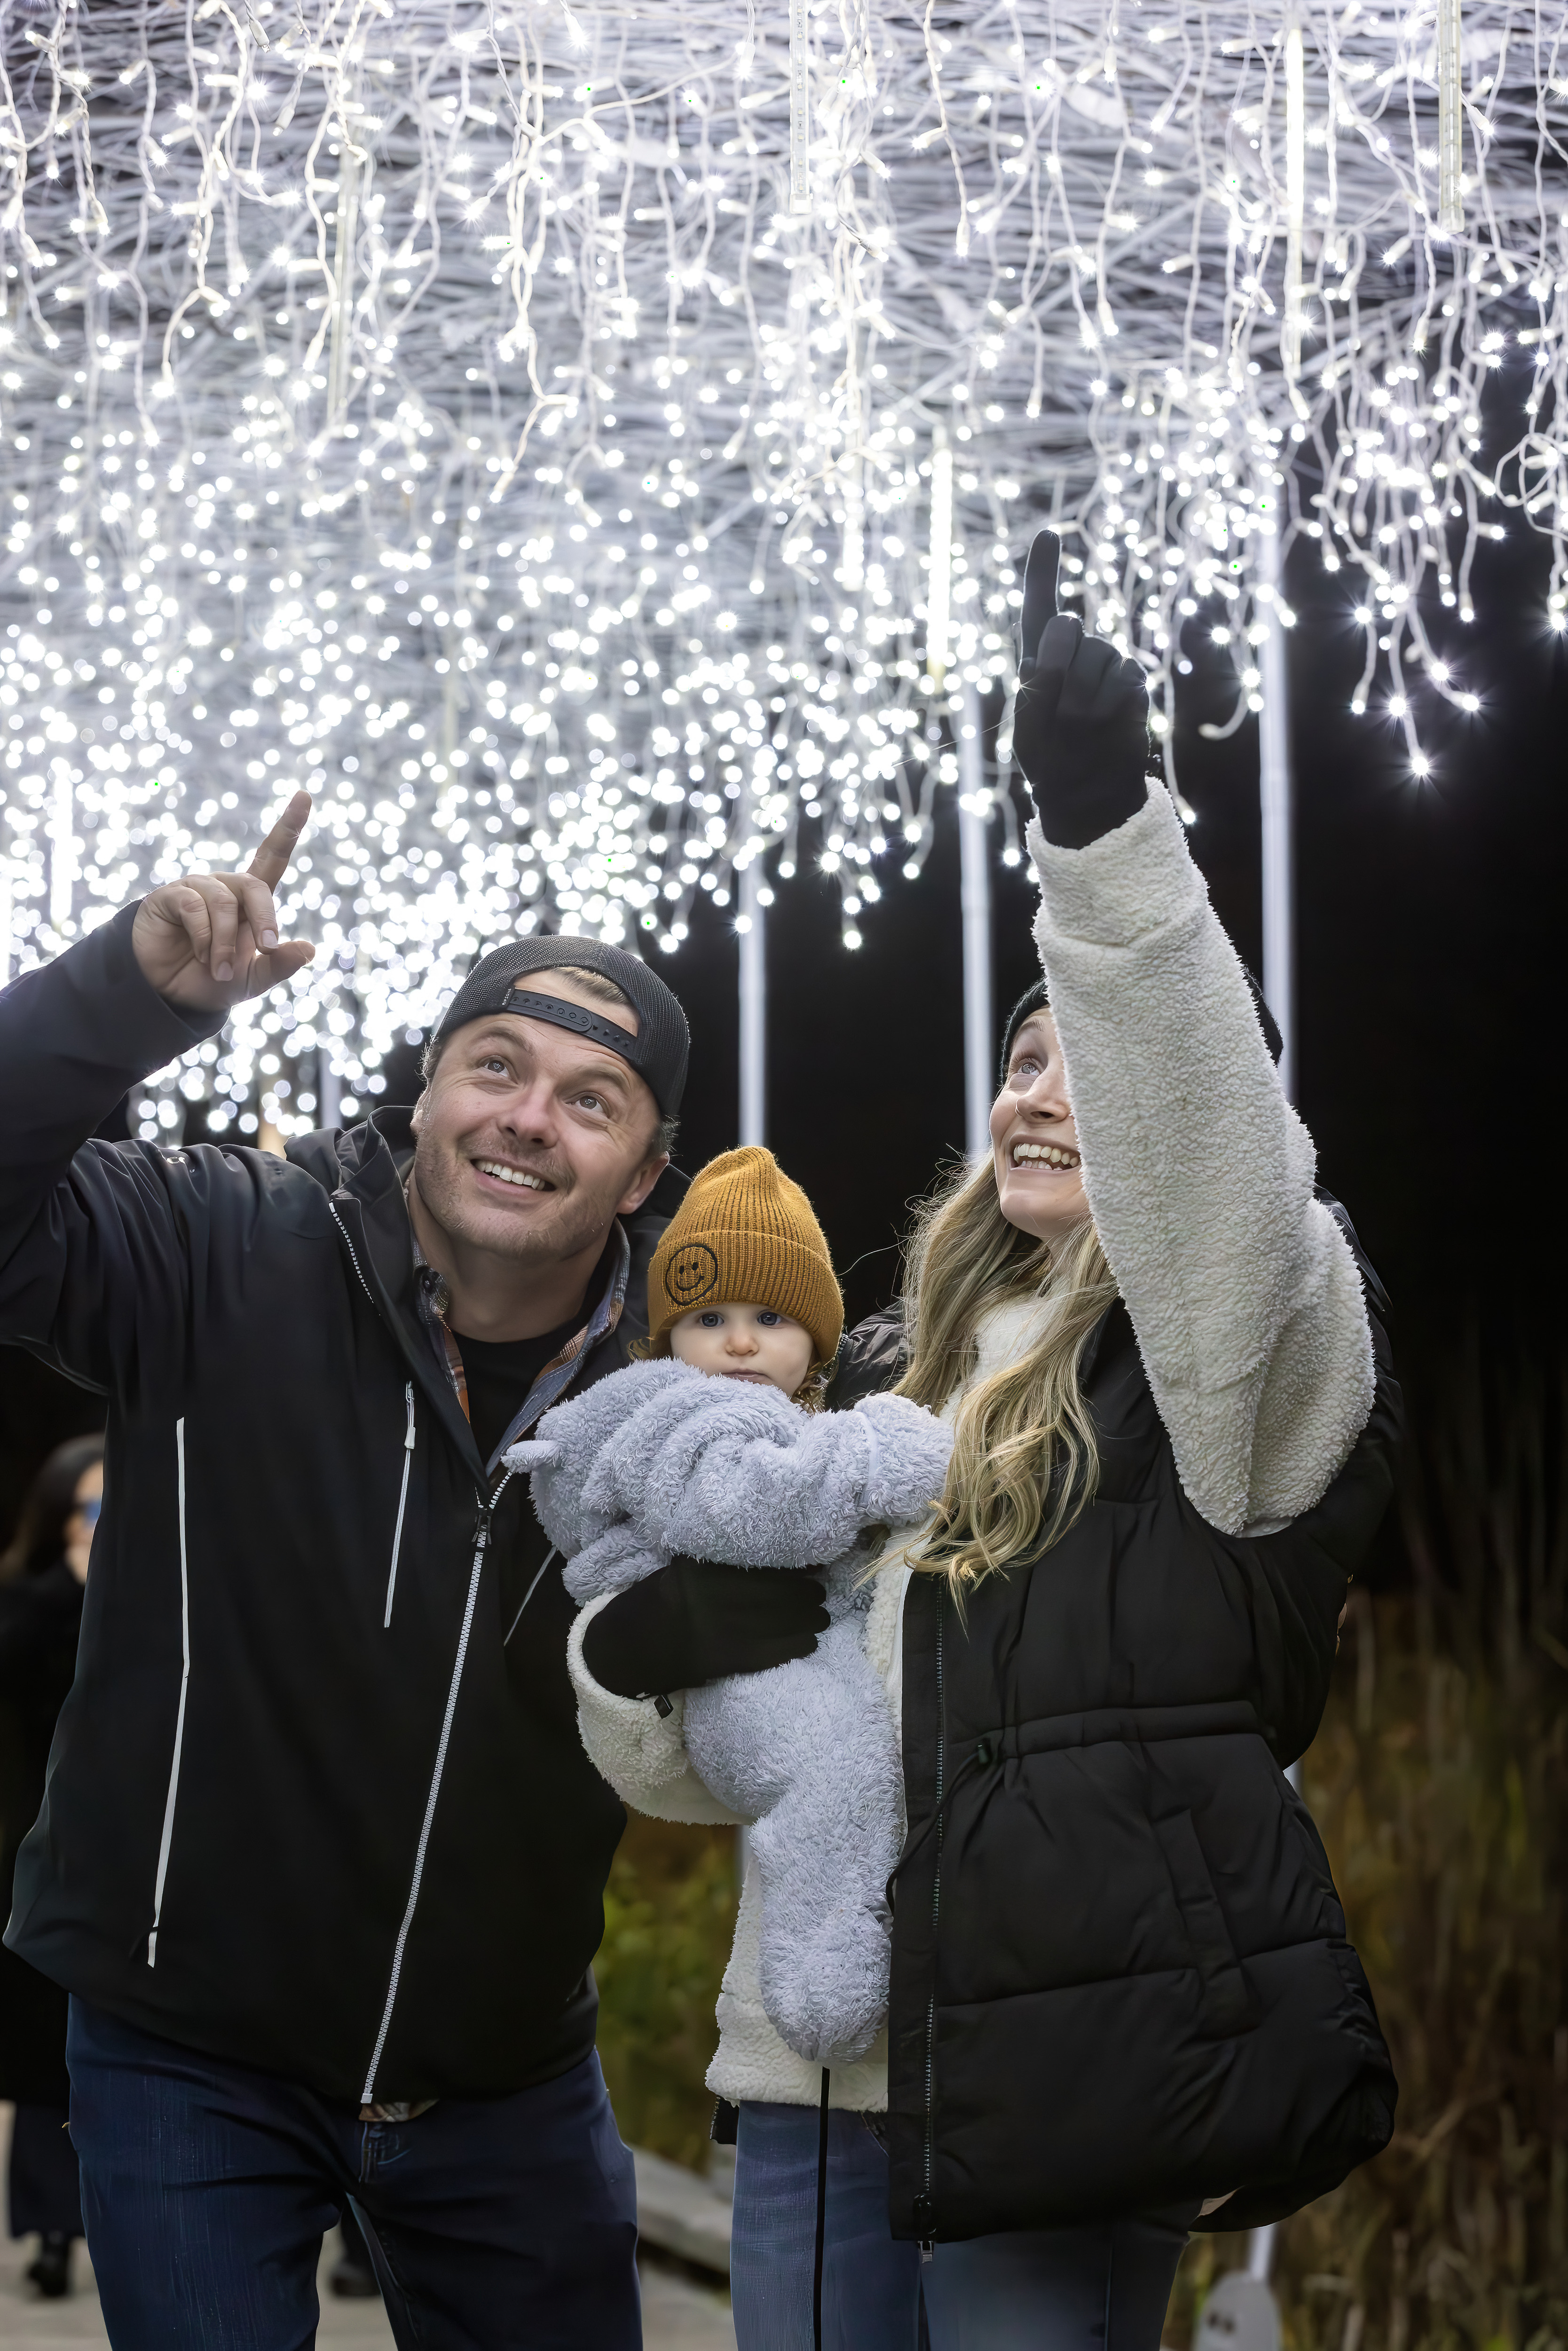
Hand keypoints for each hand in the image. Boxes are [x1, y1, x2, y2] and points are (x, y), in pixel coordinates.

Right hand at [131, 791, 314, 1012]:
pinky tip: (201, 955)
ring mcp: (196, 888)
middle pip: (256, 887)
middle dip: (265, 920)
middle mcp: (225, 888)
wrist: (166, 993)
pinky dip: (204, 937)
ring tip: (217, 968)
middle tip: (266, 949)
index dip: (288, 828)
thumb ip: (278, 965)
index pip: (272, 857)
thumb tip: (310, 949)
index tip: (305, 796)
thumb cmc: (210, 981)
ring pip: (225, 904)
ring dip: (225, 943)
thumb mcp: (252, 979)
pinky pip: (195, 907)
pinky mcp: (170, 896)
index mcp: (250, 902)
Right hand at [581, 1555, 828, 1699]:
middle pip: (780, 1593)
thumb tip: (770, 1556)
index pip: (765, 1565)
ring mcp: (722, 1630)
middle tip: (821, 1592)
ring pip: (783, 1621)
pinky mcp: (727, 1660)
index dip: (799, 1566)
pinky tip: (809, 1642)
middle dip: (809, 1593)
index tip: (817, 1564)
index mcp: (704, 1571)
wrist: (629, 1650)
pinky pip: (774, 1652)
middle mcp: (715, 1598)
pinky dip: (797, 1645)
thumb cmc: (657, 1603)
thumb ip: (719, 1563)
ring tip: (821, 1617)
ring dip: (810, 1619)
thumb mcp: (682, 1569)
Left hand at [1012, 530, 1150, 848]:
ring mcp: (1107, 663)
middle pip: (1067, 632)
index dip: (1044, 570)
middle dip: (1059, 672)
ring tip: (1081, 730)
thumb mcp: (1028, 728)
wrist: (1087, 792)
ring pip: (1097, 658)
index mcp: (1040, 657)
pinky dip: (1112, 709)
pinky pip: (1123, 682)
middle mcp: (1076, 652)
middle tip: (1059, 716)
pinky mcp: (1133, 681)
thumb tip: (1063, 628)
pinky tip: (1108, 727)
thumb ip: (1038, 681)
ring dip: (1084, 700)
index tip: (1049, 533)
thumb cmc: (1050, 761)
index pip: (1040, 607)